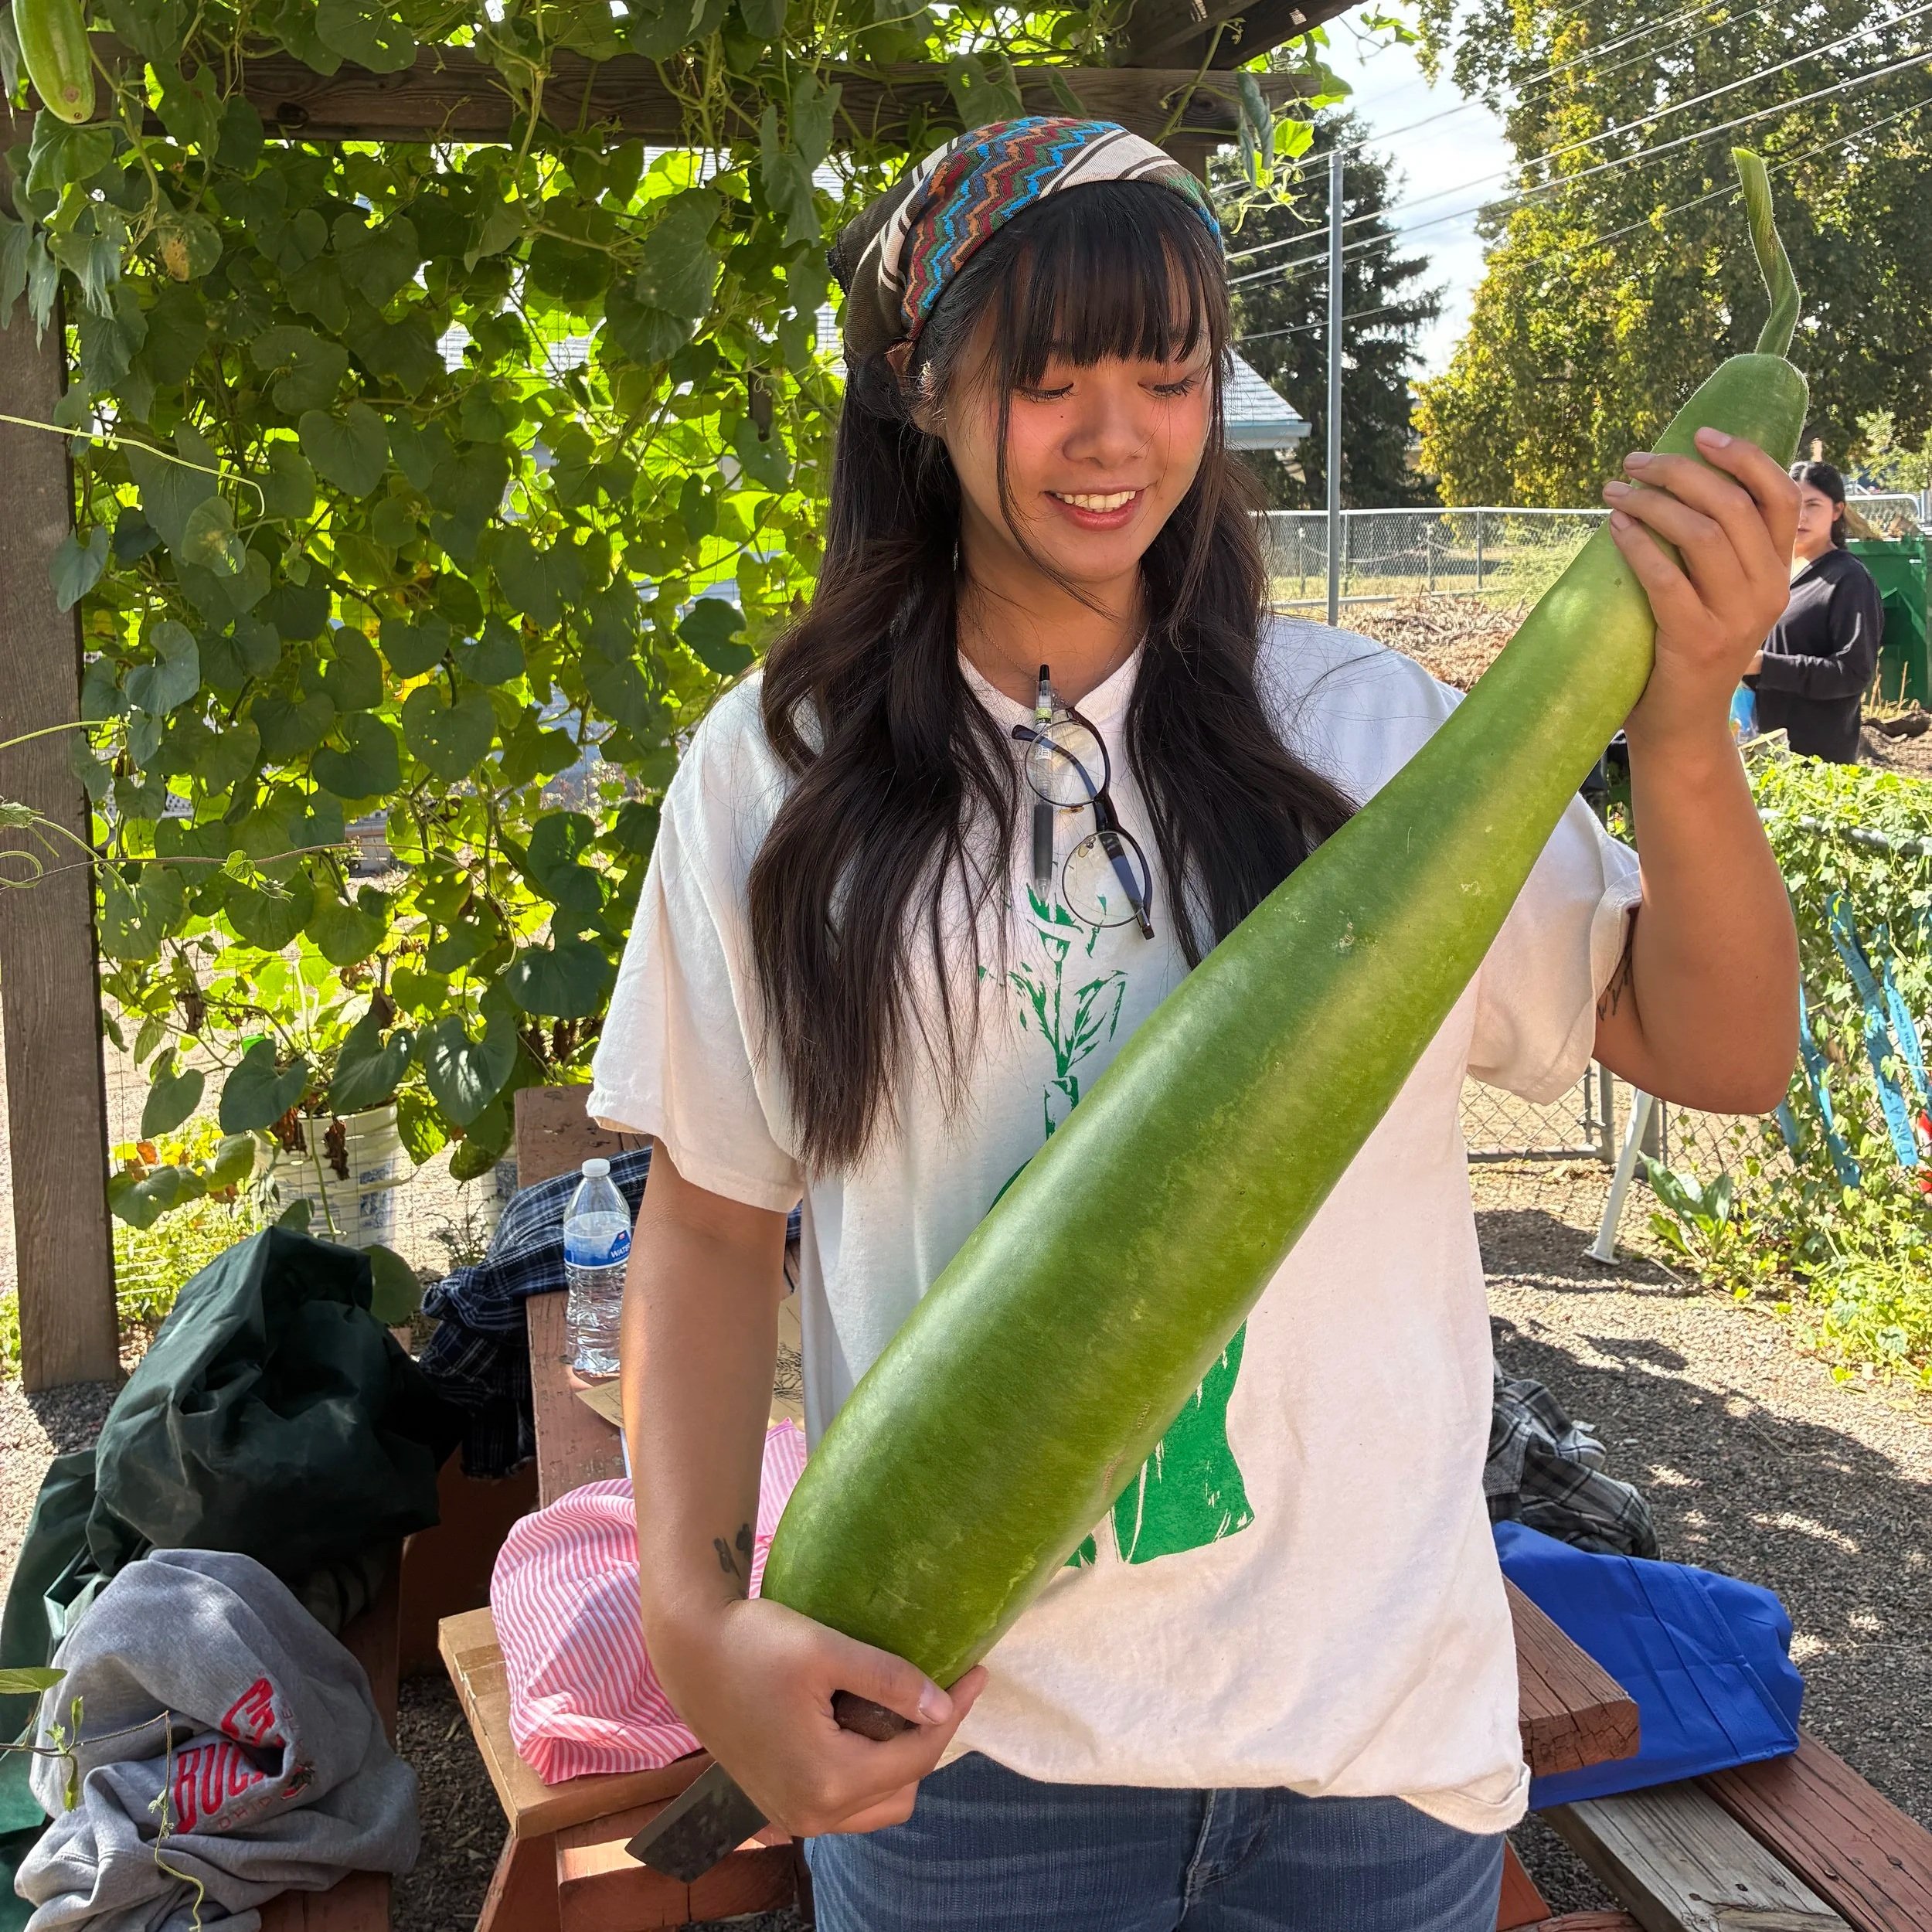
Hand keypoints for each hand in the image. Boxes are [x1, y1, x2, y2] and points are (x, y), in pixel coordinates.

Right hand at [649, 1595, 988, 1835]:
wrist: (690, 1652)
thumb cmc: (754, 1642)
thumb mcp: (827, 1650)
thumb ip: (890, 1680)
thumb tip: (942, 1706)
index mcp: (828, 1780)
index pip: (916, 1755)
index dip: (953, 1712)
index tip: (977, 1672)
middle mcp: (812, 1814)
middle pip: (902, 1789)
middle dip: (925, 1741)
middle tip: (935, 1688)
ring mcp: (792, 1816)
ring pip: (876, 1804)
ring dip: (897, 1762)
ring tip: (898, 1706)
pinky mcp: (780, 1805)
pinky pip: (845, 1803)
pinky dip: (865, 1771)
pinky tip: (863, 1724)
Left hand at [1603, 427, 1797, 752]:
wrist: (1681, 724)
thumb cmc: (1687, 650)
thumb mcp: (1717, 595)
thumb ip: (1715, 552)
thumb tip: (1675, 488)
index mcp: (1777, 572)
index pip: (1780, 496)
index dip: (1745, 456)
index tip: (1701, 433)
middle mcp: (1766, 590)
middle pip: (1733, 505)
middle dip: (1681, 472)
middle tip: (1636, 461)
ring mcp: (1735, 618)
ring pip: (1702, 534)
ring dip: (1653, 502)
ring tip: (1616, 490)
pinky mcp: (1696, 641)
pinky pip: (1667, 579)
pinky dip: (1639, 545)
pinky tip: (1615, 527)